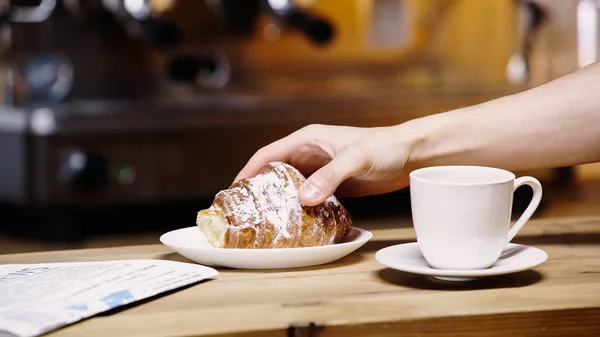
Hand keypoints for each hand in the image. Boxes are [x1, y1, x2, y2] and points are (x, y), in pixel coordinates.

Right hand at [233, 124, 417, 205]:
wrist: (412, 155)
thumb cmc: (385, 147)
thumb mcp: (355, 159)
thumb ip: (330, 177)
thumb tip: (304, 199)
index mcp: (308, 139)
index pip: (268, 153)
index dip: (248, 171)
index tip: (233, 190)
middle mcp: (310, 153)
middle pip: (275, 171)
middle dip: (259, 188)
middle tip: (245, 210)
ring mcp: (321, 169)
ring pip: (290, 185)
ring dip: (278, 200)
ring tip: (264, 220)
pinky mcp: (333, 184)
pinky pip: (308, 196)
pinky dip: (299, 207)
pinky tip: (295, 222)